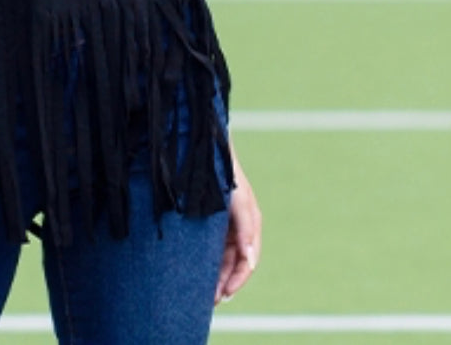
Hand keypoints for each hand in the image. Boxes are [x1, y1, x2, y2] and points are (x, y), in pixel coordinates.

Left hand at [215, 148, 261, 304]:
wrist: (205, 148)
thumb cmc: (224, 171)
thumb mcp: (238, 200)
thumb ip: (246, 228)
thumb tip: (249, 260)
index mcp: (250, 223)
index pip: (247, 260)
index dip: (237, 279)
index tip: (225, 294)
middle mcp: (239, 226)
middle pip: (234, 263)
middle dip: (225, 283)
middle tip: (212, 301)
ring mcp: (225, 224)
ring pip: (223, 259)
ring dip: (217, 277)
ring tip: (205, 295)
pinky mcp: (211, 221)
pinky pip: (213, 249)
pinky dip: (209, 264)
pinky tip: (200, 275)